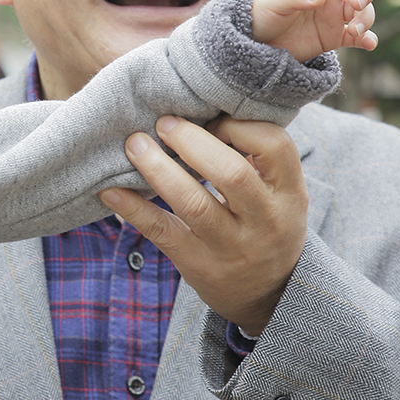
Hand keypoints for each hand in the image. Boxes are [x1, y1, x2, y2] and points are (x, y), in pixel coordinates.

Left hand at [100, 115, 306, 335]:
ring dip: (158, 169)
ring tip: (134, 144)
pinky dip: (132, 209)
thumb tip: (205, 104)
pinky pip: (162, 232)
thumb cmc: (266, 224)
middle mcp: (266, 221)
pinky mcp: (199, 265)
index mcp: (290, 194)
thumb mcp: (280, 193)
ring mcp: (232, 247)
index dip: (239, 124)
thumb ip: (256, 157)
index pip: (274, 145)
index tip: (211, 118)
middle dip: (192, 141)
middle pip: (232, 173)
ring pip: (194, 203)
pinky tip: (110, 190)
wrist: (269, 296)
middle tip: (164, 122)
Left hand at [252, 0, 377, 61]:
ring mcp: (333, 15)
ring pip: (364, 11)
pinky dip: (368, 39)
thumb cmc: (262, 14)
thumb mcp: (273, 2)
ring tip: (354, 31)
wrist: (258, 43)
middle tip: (357, 5)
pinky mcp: (334, 37)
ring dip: (366, 19)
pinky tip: (369, 43)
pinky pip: (360, 37)